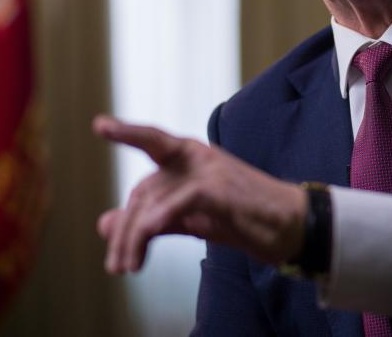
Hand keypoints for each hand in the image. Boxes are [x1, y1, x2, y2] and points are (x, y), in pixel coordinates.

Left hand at [93, 115, 305, 273]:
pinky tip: (146, 237)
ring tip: (127, 266)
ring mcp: (210, 171)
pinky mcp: (221, 190)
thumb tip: (103, 223)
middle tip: (115, 266)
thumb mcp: (190, 219)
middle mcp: (197, 158)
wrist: (291, 227)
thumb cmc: (243, 218)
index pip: (152, 142)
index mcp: (190, 158)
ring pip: (155, 200)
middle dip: (125, 231)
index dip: (127, 132)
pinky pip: (179, 202)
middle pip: (144, 190)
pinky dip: (159, 218)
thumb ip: (150, 219)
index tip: (100, 125)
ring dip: (135, 237)